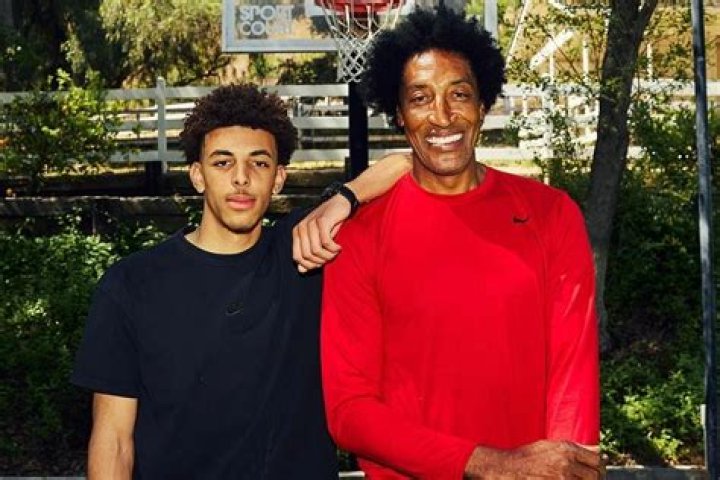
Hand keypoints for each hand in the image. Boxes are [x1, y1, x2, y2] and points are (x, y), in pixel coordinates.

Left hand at [292, 194, 349, 272]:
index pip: (297, 257)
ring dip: (328, 255)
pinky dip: (333, 248)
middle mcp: (301, 228)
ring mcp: (310, 223)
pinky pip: (325, 242)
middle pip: (307, 256)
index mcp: (297, 233)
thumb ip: (309, 254)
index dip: (310, 265)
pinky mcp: (322, 221)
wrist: (340, 203)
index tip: (321, 263)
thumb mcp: (318, 240)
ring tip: (335, 252)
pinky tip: (339, 247)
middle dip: (321, 261)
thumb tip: (301, 270)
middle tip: (331, 257)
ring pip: (316, 250)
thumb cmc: (330, 223)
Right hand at [464, 440, 603, 478]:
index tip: (595, 468)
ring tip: (573, 478)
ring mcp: (563, 478)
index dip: (598, 465)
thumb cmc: (528, 456)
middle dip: (594, 477)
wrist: (509, 468)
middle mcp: (567, 463)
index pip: (596, 459)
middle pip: (595, 475)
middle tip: (586, 477)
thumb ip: (575, 447)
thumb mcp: (550, 445)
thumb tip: (597, 449)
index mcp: (567, 449)